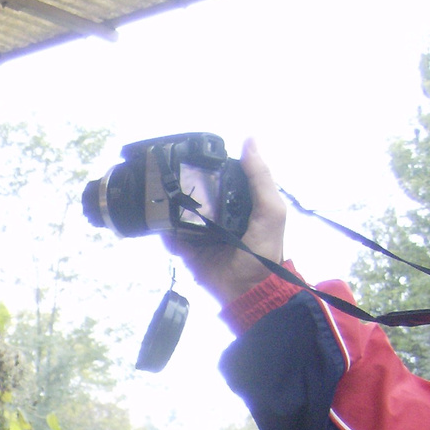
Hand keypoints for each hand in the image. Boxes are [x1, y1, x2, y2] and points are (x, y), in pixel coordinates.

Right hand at [164, 137, 286, 305]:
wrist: (249, 289)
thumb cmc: (265, 249)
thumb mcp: (270, 209)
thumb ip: (260, 177)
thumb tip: (250, 140)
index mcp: (240, 203)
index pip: (221, 180)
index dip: (209, 169)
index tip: (193, 158)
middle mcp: (220, 216)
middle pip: (197, 197)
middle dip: (183, 189)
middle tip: (168, 179)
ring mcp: (202, 234)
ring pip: (181, 217)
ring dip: (169, 210)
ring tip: (159, 201)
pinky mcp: (189, 251)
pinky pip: (173, 239)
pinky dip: (166, 234)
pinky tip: (162, 227)